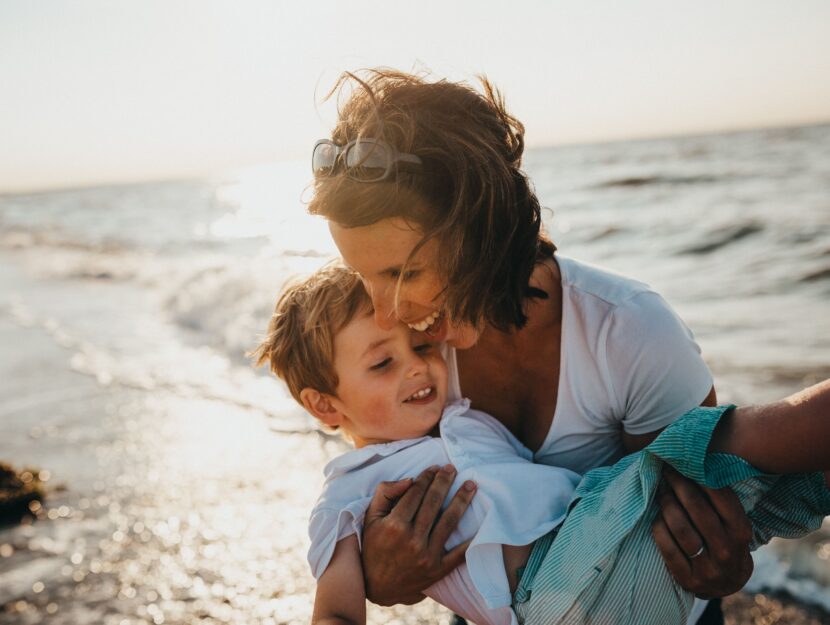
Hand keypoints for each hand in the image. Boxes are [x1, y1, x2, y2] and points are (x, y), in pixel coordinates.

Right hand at [361, 465, 475, 605]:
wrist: (377, 587)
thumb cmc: (373, 547)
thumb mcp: (370, 518)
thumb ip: (385, 494)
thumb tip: (409, 479)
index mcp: (394, 525)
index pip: (415, 493)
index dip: (426, 477)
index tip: (434, 468)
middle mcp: (412, 540)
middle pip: (433, 503)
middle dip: (444, 482)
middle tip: (452, 468)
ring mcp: (426, 556)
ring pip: (449, 522)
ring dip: (461, 500)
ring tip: (471, 485)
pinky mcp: (438, 570)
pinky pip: (459, 553)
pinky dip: (471, 539)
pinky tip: (481, 523)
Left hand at [652, 467, 753, 598]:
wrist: (726, 584)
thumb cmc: (726, 542)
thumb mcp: (733, 524)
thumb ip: (719, 501)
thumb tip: (695, 464)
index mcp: (741, 532)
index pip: (721, 498)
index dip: (700, 477)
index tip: (684, 463)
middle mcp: (727, 550)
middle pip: (697, 509)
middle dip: (679, 485)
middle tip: (668, 472)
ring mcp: (707, 567)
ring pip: (680, 527)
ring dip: (667, 504)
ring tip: (661, 491)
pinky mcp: (688, 578)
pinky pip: (666, 547)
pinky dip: (659, 527)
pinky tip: (657, 517)